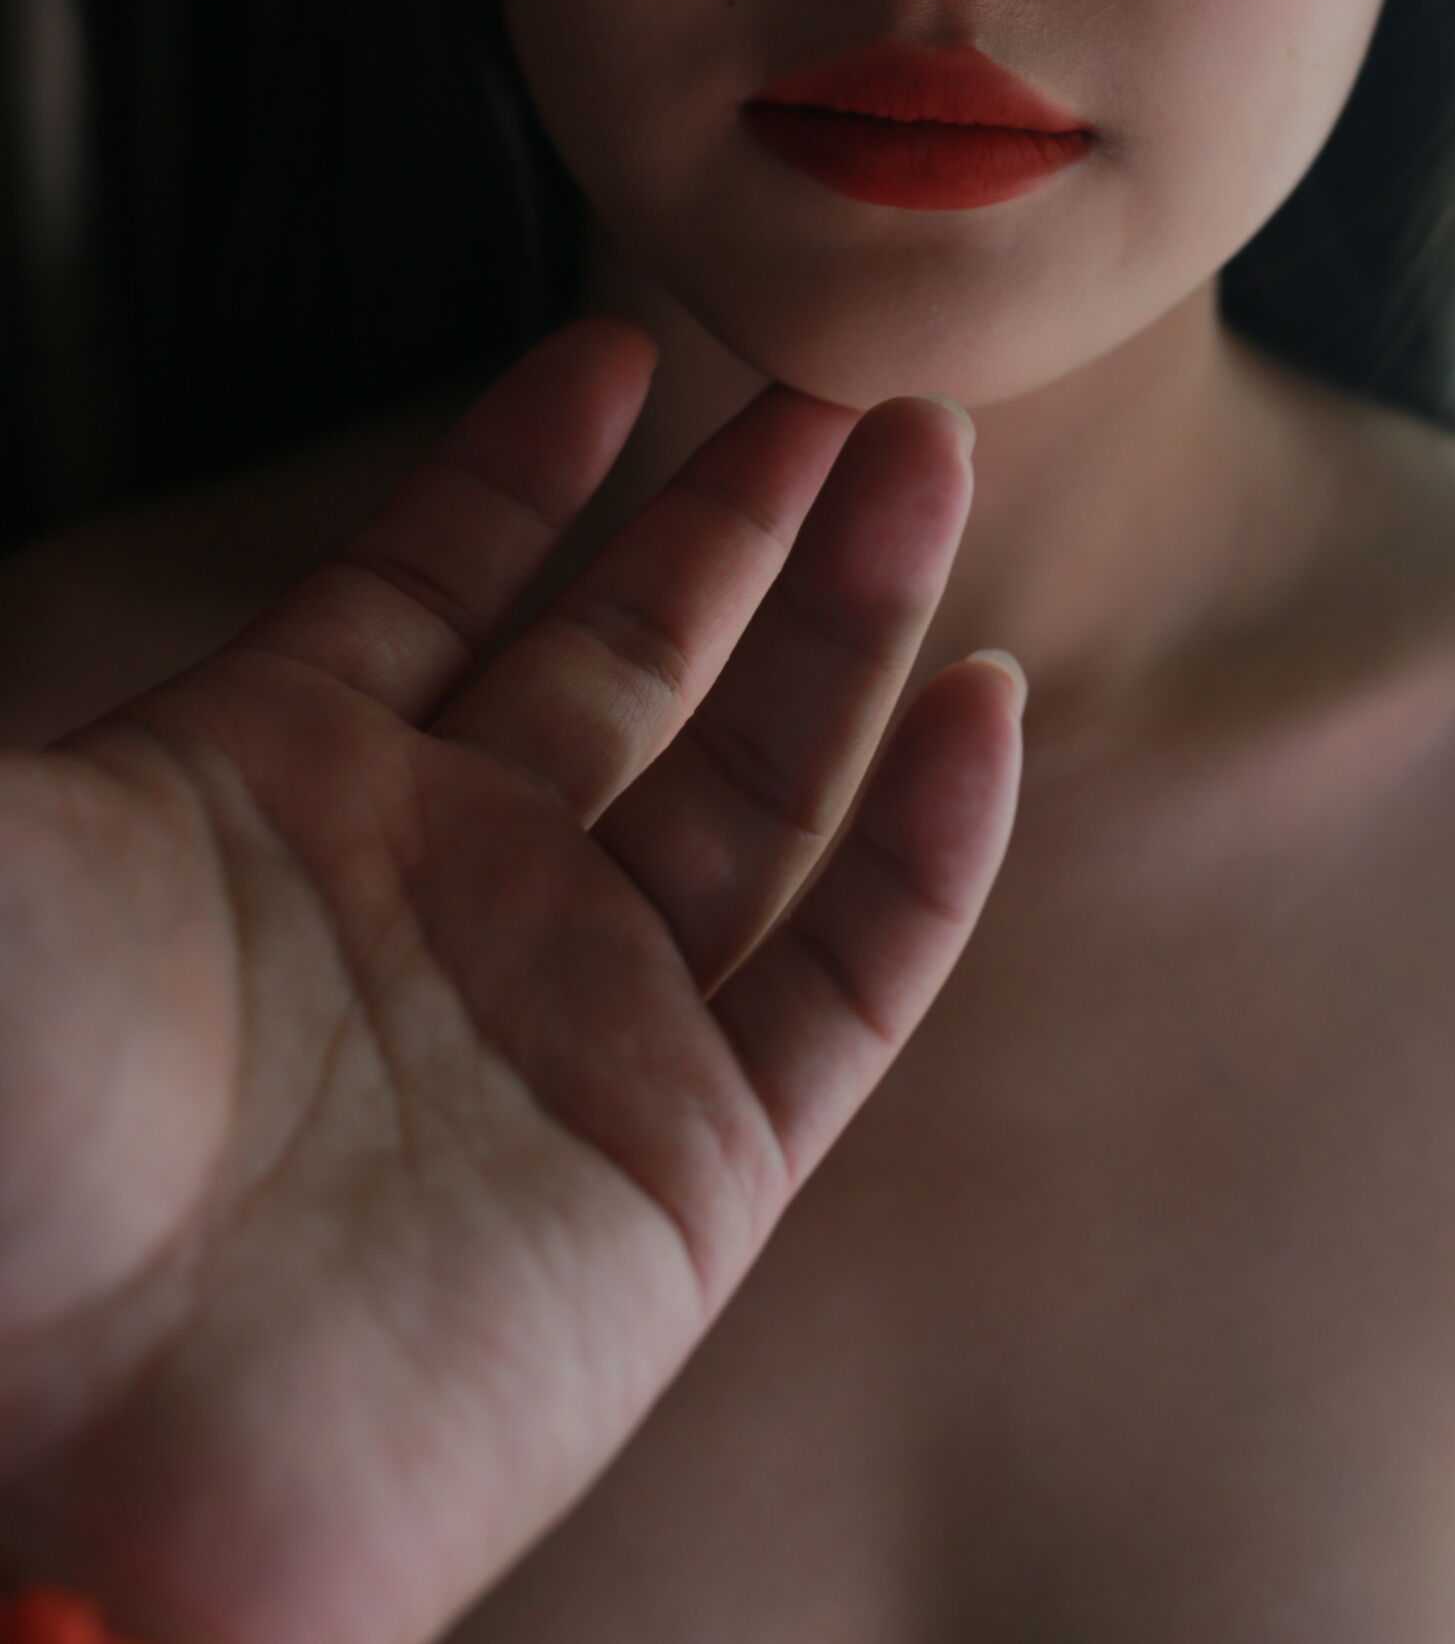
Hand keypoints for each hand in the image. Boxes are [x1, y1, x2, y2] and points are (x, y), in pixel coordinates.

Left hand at [0, 317, 1022, 1643]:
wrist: (74, 1481)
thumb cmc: (7, 1137)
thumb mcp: (5, 859)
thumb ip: (39, 709)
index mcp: (279, 792)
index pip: (432, 582)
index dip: (520, 465)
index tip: (614, 346)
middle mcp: (449, 887)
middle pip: (636, 651)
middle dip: (738, 510)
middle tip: (839, 381)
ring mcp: (578, 1020)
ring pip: (765, 778)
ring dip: (855, 618)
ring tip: (925, 464)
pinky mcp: (687, 1173)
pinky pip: (849, 976)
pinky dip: (930, 845)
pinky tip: (984, 705)